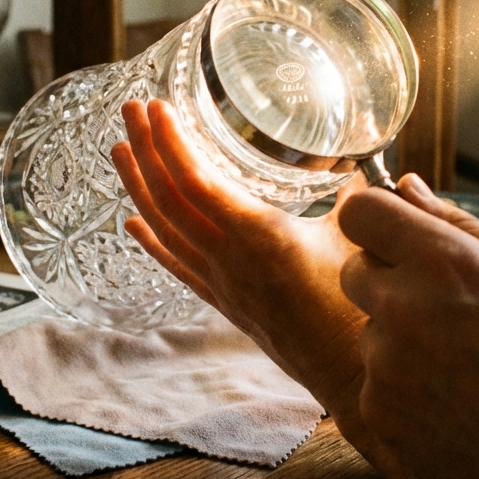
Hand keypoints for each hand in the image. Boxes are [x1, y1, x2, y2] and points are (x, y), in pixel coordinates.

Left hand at [111, 99, 419, 478]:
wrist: (348, 371)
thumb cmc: (357, 305)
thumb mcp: (357, 239)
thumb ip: (354, 198)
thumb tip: (357, 166)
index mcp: (259, 235)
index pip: (196, 182)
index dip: (171, 142)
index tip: (156, 107)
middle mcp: (228, 258)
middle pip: (169, 197)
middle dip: (146, 149)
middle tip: (130, 109)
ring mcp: (220, 282)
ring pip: (165, 228)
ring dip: (138, 186)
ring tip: (121, 150)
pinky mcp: (223, 302)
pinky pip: (176, 266)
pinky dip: (151, 240)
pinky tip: (132, 223)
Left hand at [340, 175, 478, 478]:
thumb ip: (457, 225)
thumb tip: (405, 184)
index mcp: (444, 262)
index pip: (360, 210)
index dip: (374, 218)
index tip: (388, 230)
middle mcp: (403, 306)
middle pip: (354, 267)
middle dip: (386, 277)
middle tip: (439, 305)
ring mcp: (384, 361)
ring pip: (367, 324)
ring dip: (397, 333)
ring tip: (457, 360)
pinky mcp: (374, 407)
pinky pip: (372, 375)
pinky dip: (399, 381)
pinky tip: (447, 394)